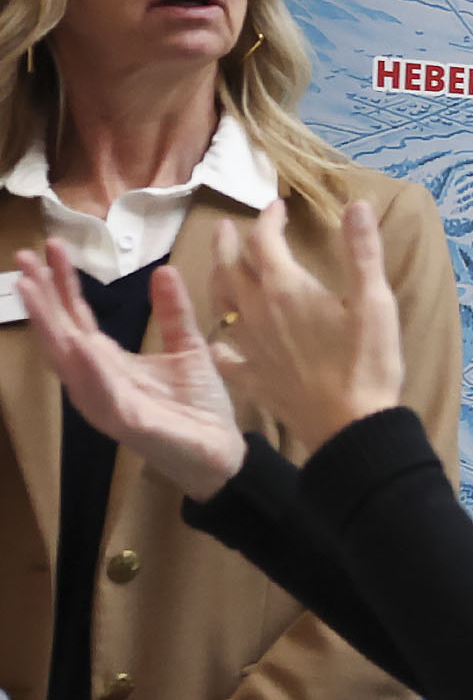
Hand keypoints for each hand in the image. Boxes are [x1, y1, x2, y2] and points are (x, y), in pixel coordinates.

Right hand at [14, 241, 246, 500]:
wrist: (223, 451)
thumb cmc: (199, 405)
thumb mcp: (189, 349)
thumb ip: (174, 313)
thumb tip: (163, 270)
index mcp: (108, 361)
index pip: (77, 317)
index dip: (63, 283)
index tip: (51, 247)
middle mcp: (97, 379)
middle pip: (61, 332)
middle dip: (41, 297)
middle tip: (23, 259)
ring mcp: (106, 401)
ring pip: (68, 360)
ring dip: (49, 325)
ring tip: (31, 290)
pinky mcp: (127, 422)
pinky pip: (103, 393)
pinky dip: (91, 369)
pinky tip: (81, 343)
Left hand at [211, 201, 403, 448]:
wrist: (349, 423)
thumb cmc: (367, 361)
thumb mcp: (375, 301)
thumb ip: (362, 251)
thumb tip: (357, 204)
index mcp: (286, 288)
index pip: (266, 240)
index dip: (269, 218)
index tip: (277, 206)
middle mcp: (257, 311)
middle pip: (232, 267)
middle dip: (230, 243)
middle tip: (227, 227)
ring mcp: (249, 345)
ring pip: (221, 303)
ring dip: (217, 278)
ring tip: (219, 266)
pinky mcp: (251, 376)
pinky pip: (224, 354)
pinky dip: (219, 342)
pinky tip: (218, 342)